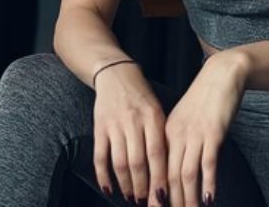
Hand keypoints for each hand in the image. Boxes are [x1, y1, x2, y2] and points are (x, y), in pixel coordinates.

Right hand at [92, 60, 168, 205]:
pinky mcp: (99, 127)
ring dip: (126, 185)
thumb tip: (170, 170)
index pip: (158, 155)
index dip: (160, 178)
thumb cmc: (142, 97)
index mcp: (153, 118)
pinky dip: (103, 175)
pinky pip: (100, 155)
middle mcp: (134, 122)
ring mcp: (115, 125)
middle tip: (148, 203)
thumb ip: (162, 137)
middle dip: (144, 187)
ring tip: (133, 198)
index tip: (164, 198)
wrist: (116, 74)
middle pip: (139, 162)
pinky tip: (109, 189)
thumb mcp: (158, 111)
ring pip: (120, 162)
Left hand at [165, 50, 250, 206]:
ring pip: (186, 174)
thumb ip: (179, 141)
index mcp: (166, 132)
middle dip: (170, 201)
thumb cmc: (204, 99)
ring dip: (188, 198)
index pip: (156, 168)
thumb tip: (177, 168)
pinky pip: (208, 164)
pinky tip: (209, 199)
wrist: (221, 74)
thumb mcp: (185, 120)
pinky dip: (208, 184)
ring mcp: (194, 134)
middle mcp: (176, 135)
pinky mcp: (213, 133)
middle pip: (168, 175)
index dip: (156, 190)